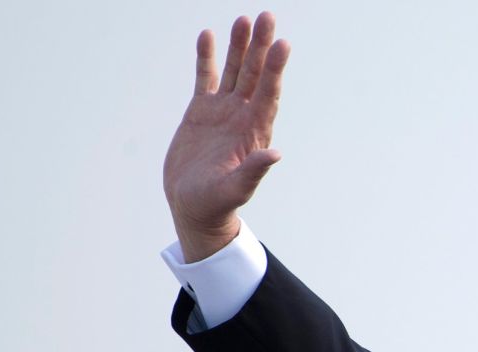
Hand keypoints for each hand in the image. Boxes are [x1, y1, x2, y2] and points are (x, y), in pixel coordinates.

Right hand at [163, 12, 289, 261]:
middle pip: (255, 75)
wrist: (194, 207)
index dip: (275, 69)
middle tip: (267, 16)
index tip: (282, 45)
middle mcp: (242, 116)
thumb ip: (254, 172)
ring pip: (233, 71)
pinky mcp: (201, 111)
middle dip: (260, 47)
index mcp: (254, 132)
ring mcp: (222, 111)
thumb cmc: (217, 204)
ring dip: (239, 46)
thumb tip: (275, 154)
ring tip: (244, 19)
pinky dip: (207, 58)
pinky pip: (205, 78)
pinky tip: (208, 36)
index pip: (268, 94)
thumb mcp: (235, 189)